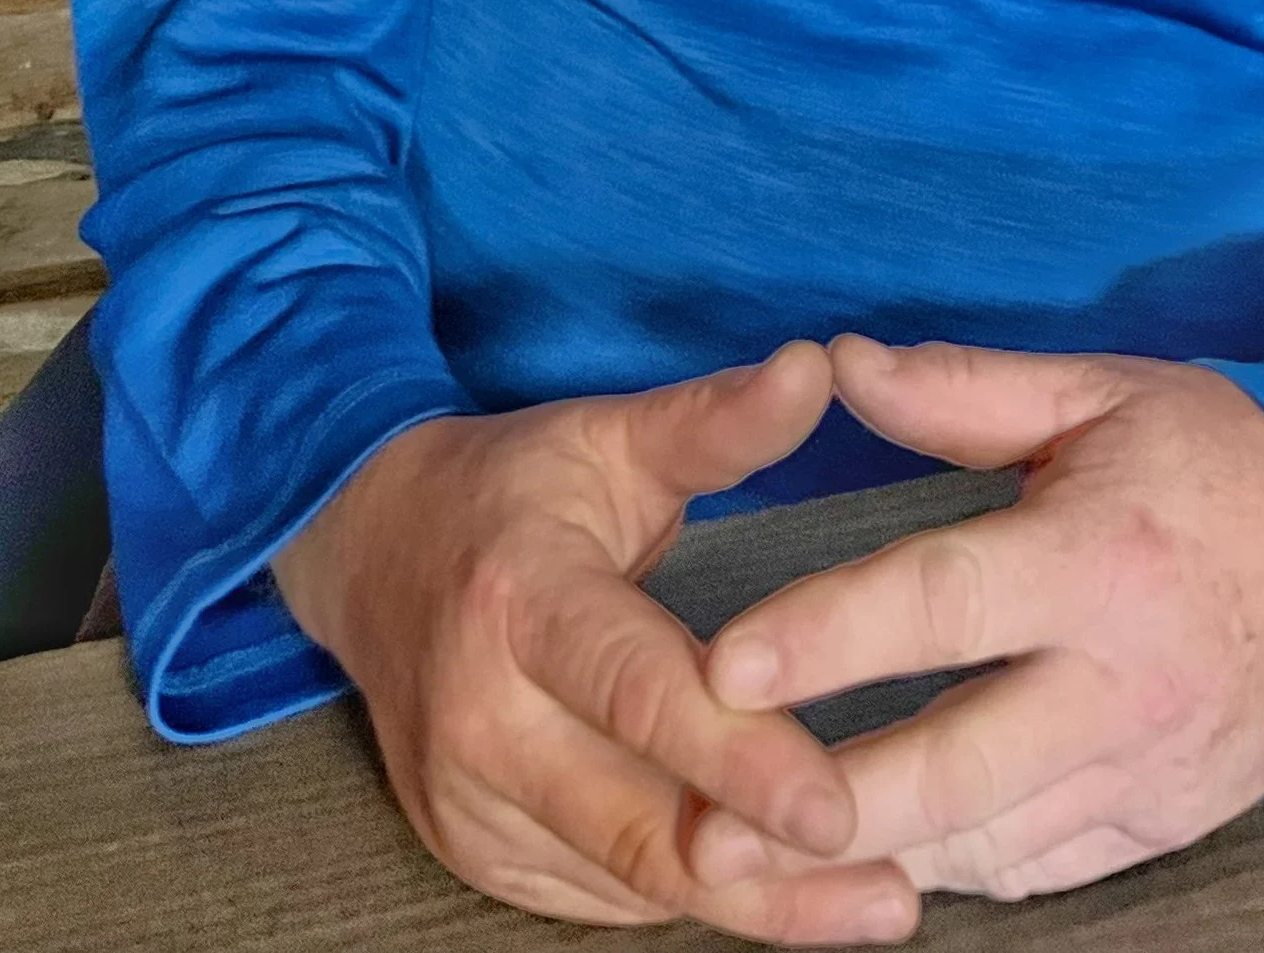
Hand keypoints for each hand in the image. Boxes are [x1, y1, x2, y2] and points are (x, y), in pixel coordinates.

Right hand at [271, 341, 919, 941]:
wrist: (371, 550)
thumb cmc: (513, 490)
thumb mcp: (611, 436)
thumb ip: (719, 420)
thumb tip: (817, 365)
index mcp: (521, 599)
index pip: (637, 691)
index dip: (740, 757)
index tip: (838, 808)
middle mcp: (480, 716)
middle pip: (637, 824)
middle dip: (768, 873)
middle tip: (892, 892)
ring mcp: (468, 802)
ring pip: (628, 882)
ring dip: (750, 902)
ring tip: (869, 901)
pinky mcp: (473, 854)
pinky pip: (601, 898)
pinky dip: (691, 900)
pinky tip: (782, 895)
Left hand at [686, 335, 1263, 903]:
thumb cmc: (1214, 459)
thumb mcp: (1097, 393)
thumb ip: (960, 390)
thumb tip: (838, 363)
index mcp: (1100, 560)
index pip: (942, 606)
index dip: (828, 637)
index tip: (725, 665)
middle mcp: (1124, 682)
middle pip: (958, 768)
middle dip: (828, 802)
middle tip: (708, 817)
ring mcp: (1148, 771)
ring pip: (989, 843)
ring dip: (870, 855)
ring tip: (748, 855)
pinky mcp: (1161, 825)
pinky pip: (1036, 868)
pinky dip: (950, 865)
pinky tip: (870, 853)